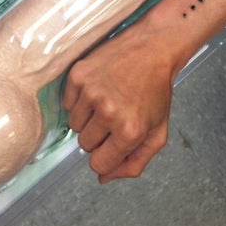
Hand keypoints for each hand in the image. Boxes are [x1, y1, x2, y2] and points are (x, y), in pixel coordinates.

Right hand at [62, 23, 177, 182]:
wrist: (154, 46)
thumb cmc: (157, 90)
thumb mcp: (157, 132)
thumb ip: (134, 163)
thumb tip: (103, 179)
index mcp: (129, 131)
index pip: (98, 164)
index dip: (106, 155)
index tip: (114, 141)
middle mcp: (108, 112)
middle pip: (85, 145)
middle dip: (98, 136)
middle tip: (115, 115)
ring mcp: (91, 91)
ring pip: (74, 125)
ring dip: (88, 117)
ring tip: (107, 99)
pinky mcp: (79, 74)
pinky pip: (67, 103)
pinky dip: (79, 100)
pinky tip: (98, 87)